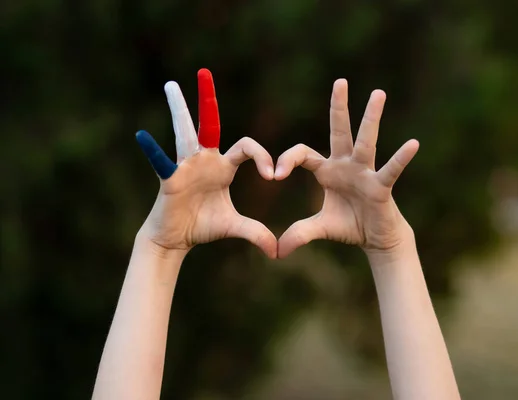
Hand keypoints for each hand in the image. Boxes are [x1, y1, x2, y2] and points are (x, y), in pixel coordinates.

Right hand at [136, 69, 276, 257]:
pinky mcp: (170, 178)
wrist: (177, 239)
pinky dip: (153, 151)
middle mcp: (204, 159)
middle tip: (204, 72)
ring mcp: (185, 166)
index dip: (262, 156)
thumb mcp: (235, 227)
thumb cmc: (204, 227)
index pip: (246, 148)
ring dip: (179, 110)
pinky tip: (142, 136)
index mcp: (223, 166)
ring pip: (184, 133)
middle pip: (209, 124)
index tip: (272, 176)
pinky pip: (162, 163)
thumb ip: (256, 233)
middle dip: (207, 99)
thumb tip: (277, 251)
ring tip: (171, 85)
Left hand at [275, 79, 418, 257]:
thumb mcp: (319, 228)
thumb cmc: (348, 226)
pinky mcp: (381, 186)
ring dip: (371, 118)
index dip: (288, 160)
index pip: (303, 154)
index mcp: (327, 170)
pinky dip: (400, 158)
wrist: (375, 239)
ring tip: (378, 92)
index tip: (274, 175)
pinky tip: (412, 144)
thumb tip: (276, 252)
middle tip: (339, 81)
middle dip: (338, 107)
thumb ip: (299, 234)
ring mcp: (365, 172)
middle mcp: (346, 165)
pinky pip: (390, 170)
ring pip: (367, 141)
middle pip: (340, 131)